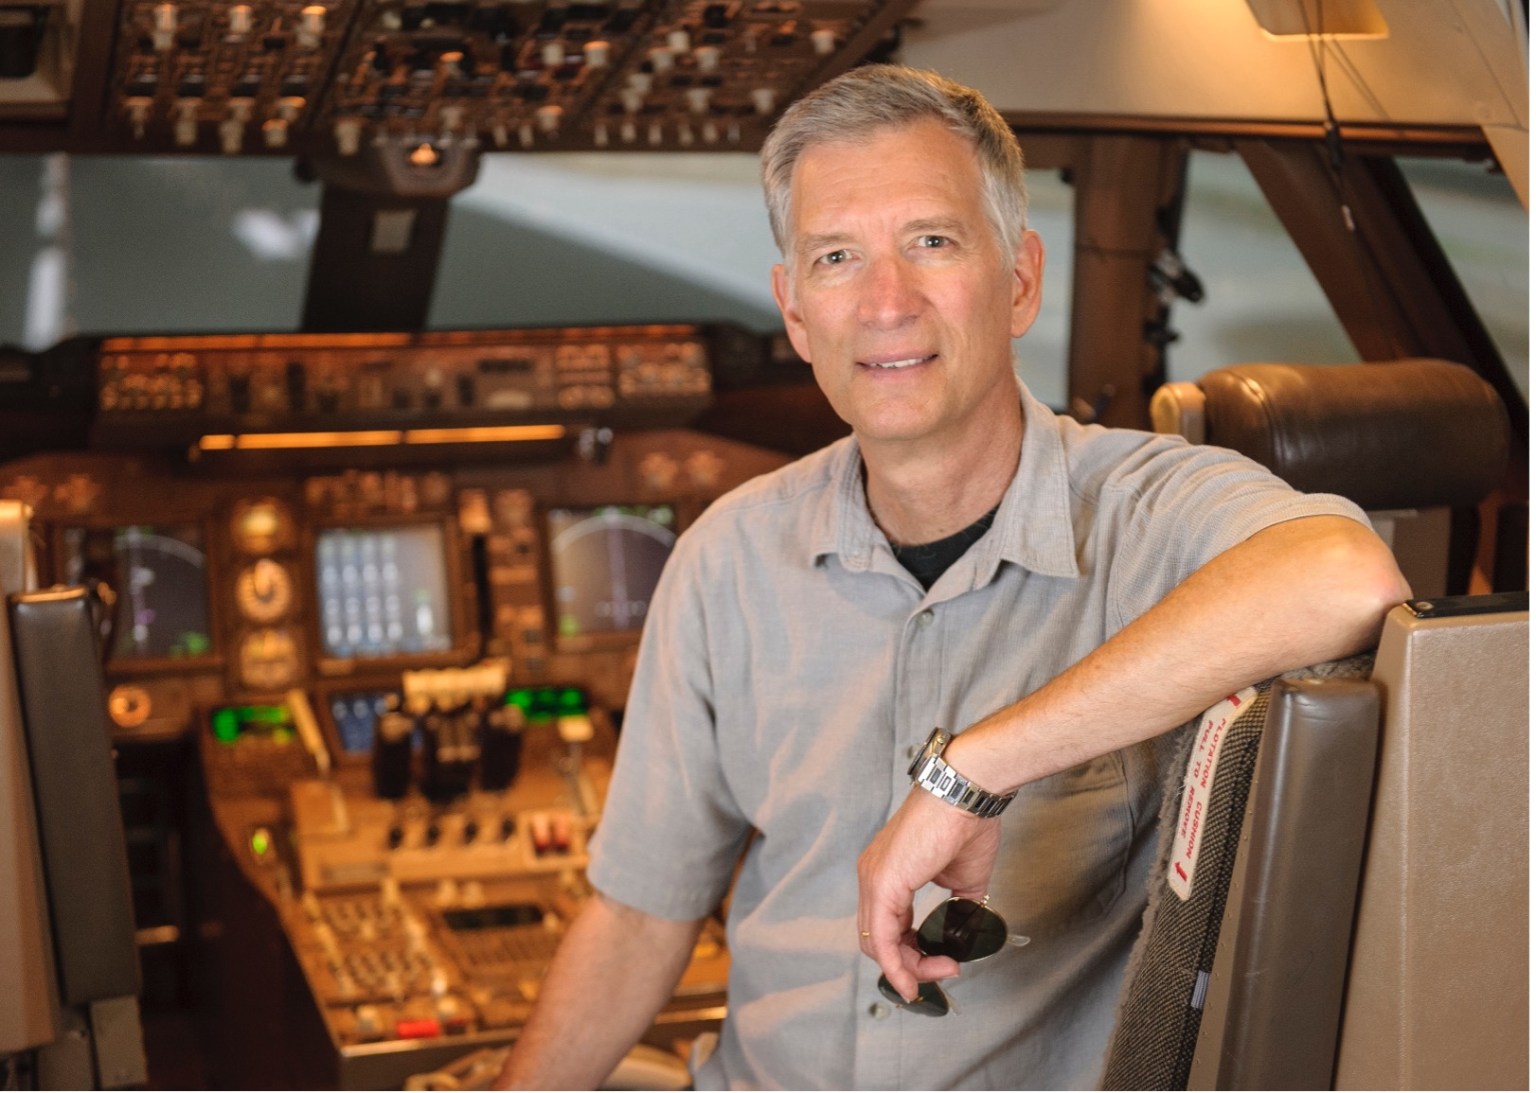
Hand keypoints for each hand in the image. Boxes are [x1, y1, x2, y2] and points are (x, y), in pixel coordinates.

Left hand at [856, 787, 1002, 1001]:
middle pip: (878, 939)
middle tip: (945, 968)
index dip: (910, 954)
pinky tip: (915, 977)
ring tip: (944, 969)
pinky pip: (882, 937)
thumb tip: (959, 934)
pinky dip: (897, 964)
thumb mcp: (963, 880)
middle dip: (911, 965)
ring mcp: (873, 879)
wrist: (965, 796)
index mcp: (886, 873)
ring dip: (910, 967)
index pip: (886, 927)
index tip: (940, 963)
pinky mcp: (882, 883)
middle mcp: (872, 876)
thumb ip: (956, 909)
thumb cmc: (966, 824)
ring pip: (878, 943)